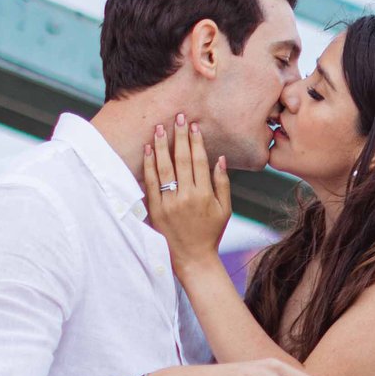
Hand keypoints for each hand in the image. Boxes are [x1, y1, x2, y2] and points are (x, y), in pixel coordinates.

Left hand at [144, 117, 230, 266]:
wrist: (192, 258)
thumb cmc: (211, 233)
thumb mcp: (225, 209)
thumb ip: (222, 183)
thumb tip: (219, 158)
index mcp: (205, 194)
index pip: (199, 161)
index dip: (196, 142)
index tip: (194, 126)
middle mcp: (186, 196)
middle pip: (181, 160)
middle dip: (180, 136)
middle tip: (179, 117)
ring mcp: (169, 203)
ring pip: (164, 168)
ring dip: (162, 145)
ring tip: (161, 127)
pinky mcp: (156, 209)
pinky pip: (151, 183)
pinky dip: (149, 165)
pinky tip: (149, 149)